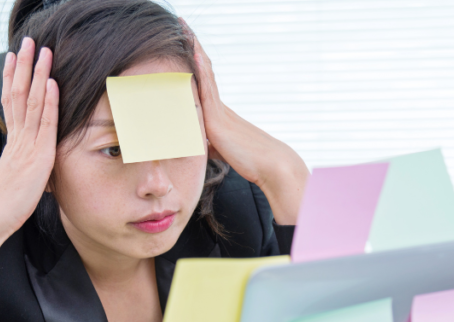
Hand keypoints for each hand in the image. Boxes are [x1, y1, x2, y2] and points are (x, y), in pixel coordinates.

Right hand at [0, 37, 58, 265]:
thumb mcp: (19, 179)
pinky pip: (43, 123)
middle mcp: (18, 138)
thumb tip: (34, 166)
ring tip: (41, 50)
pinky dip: (48, 101)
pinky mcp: (37, 156)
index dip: (13, 77)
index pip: (11, 102)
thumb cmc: (5, 206)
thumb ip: (25, 165)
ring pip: (30, 101)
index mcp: (13, 142)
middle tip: (26, 41)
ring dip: (37, 74)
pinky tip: (51, 83)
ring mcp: (26, 145)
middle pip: (18, 93)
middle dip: (23, 65)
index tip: (13, 57)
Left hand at [181, 19, 308, 224]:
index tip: (186, 41)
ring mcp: (219, 109)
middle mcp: (219, 105)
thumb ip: (208, 143)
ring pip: (204, 73)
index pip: (204, 80)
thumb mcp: (221, 150)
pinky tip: (194, 53)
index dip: (195, 61)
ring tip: (185, 28)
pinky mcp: (217, 118)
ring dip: (194, 50)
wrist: (271, 165)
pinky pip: (207, 89)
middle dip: (192, 47)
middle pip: (203, 69)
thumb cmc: (249, 161)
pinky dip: (200, 69)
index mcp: (218, 112)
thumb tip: (200, 144)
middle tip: (182, 25)